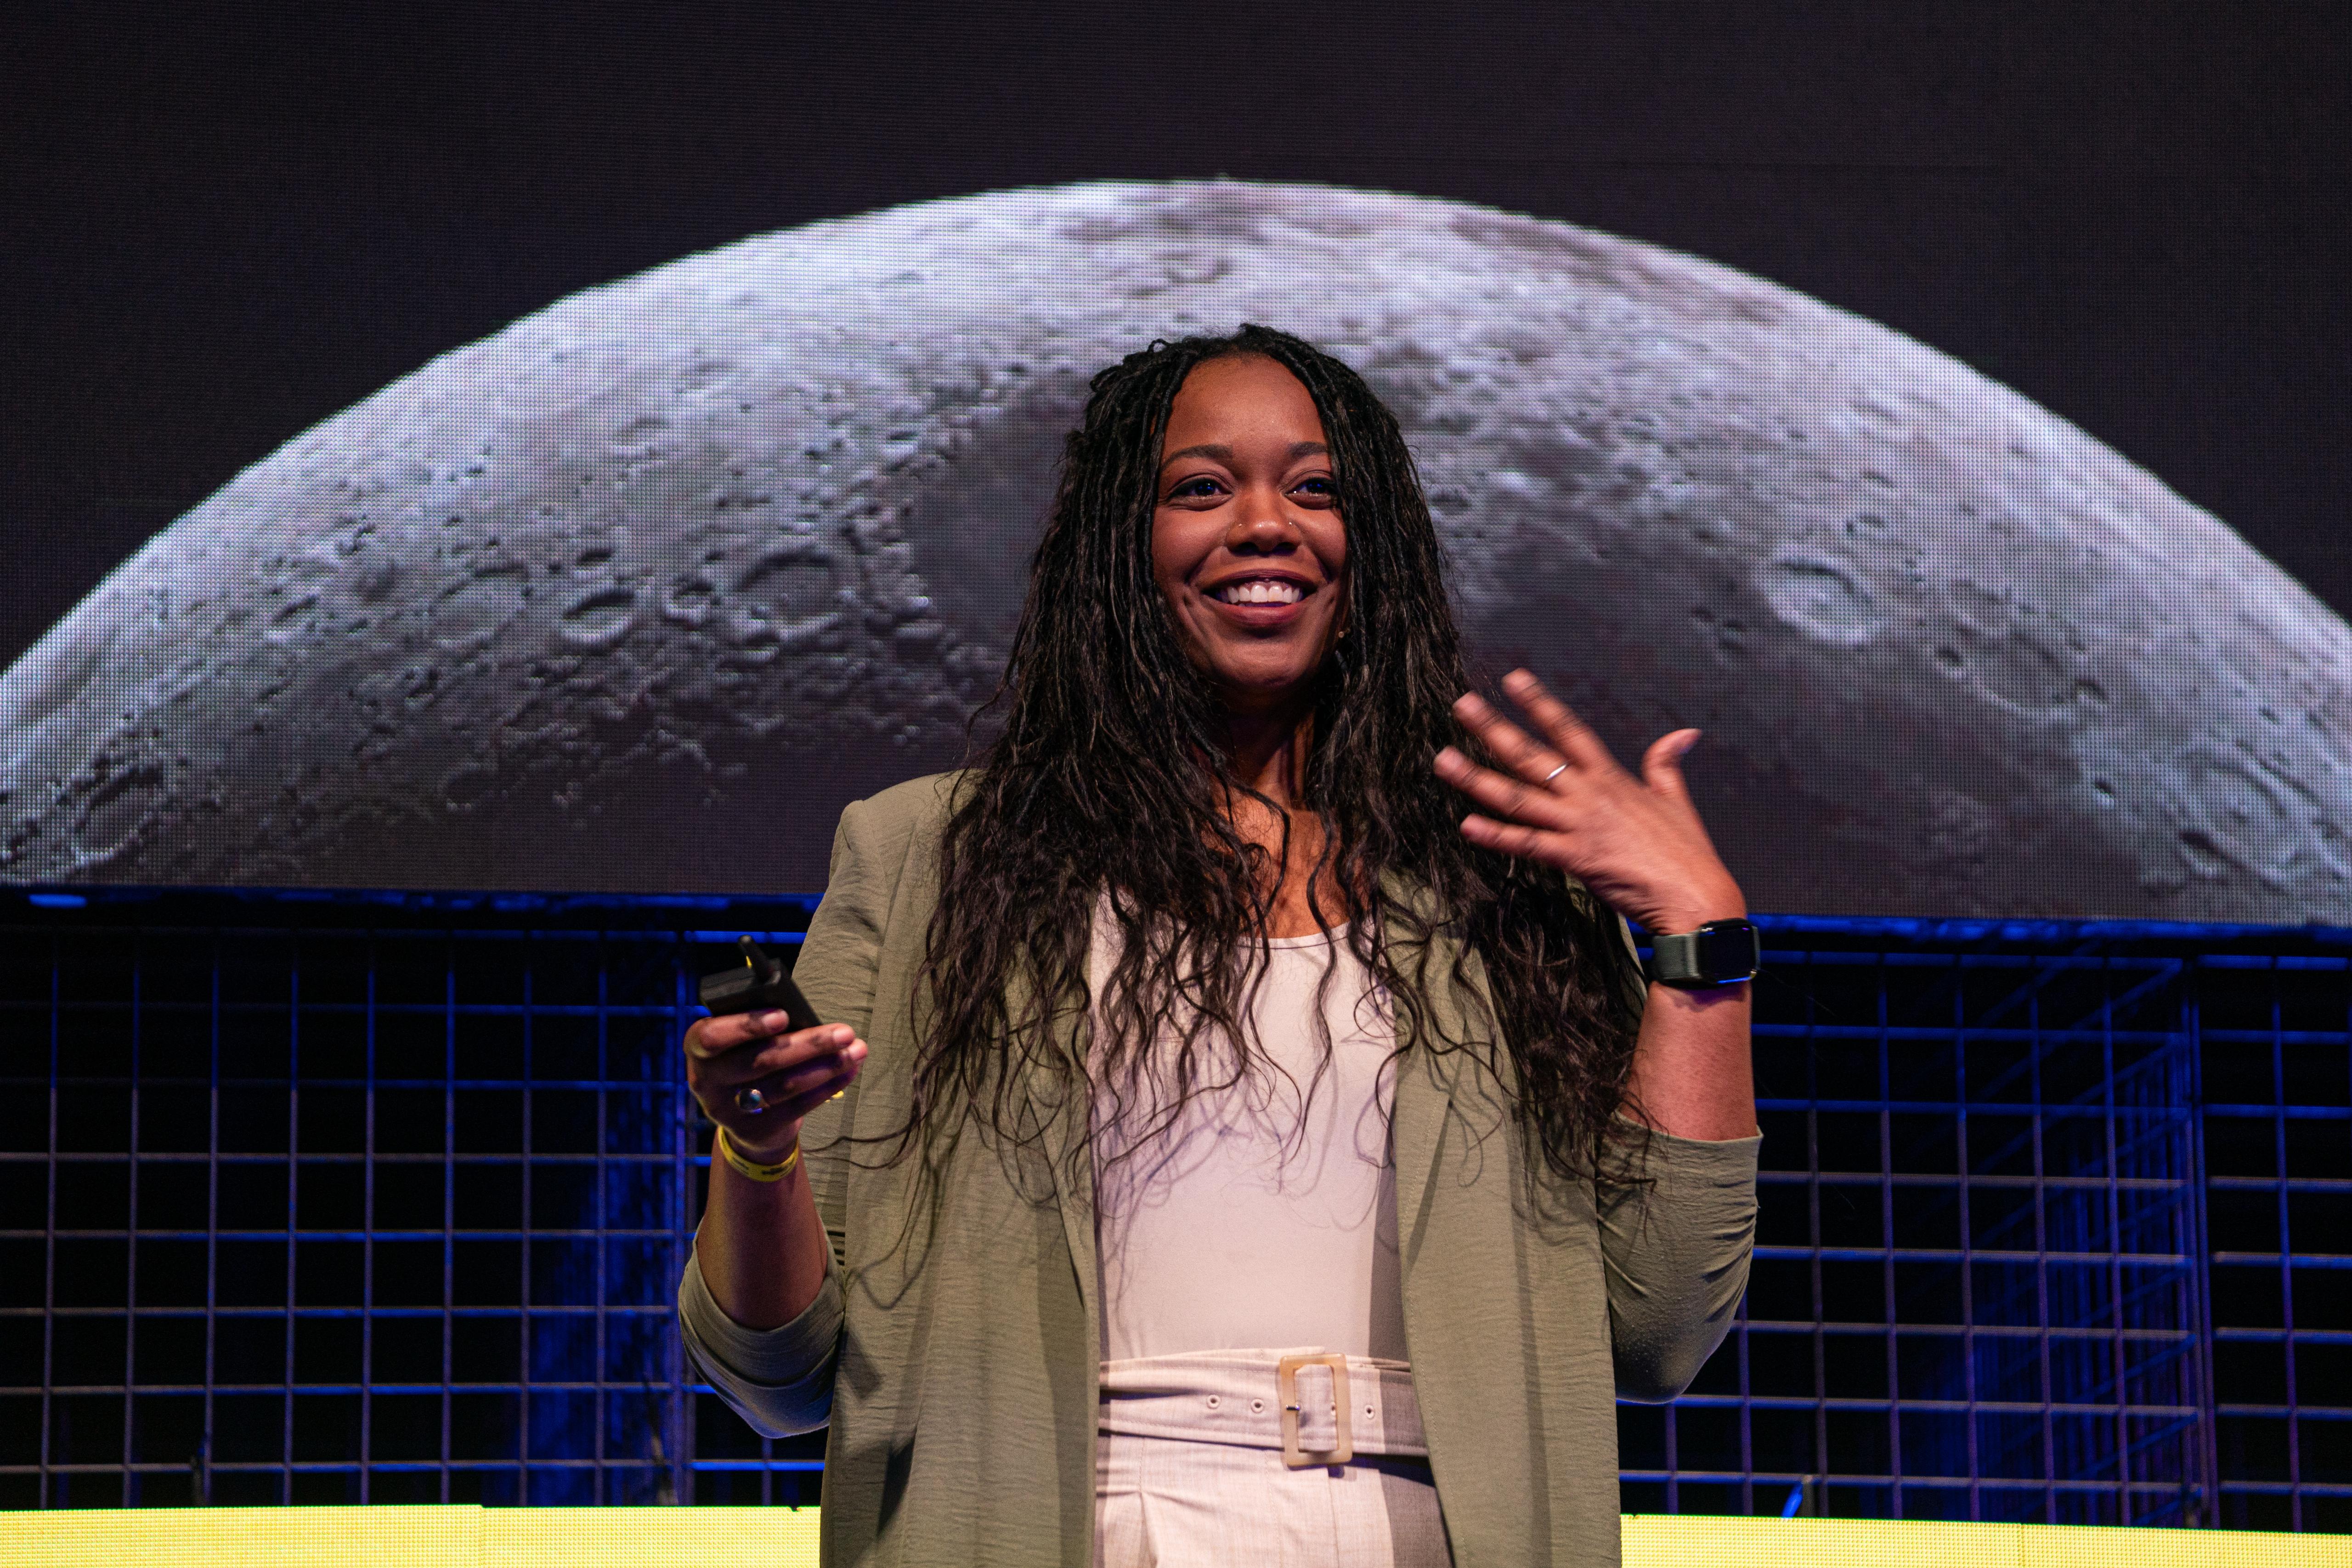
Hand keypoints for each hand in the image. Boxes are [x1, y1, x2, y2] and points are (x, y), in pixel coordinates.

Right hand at [684, 1012, 867, 1163]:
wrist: (742, 1115)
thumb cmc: (748, 1057)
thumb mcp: (741, 1040)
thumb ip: (760, 1026)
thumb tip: (805, 1015)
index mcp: (698, 1050)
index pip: (711, 1037)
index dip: (746, 1026)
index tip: (783, 1015)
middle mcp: (707, 1081)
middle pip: (761, 1061)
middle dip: (809, 1044)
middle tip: (845, 1032)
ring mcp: (729, 1111)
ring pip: (784, 1085)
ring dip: (826, 1066)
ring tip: (856, 1050)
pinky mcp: (754, 1130)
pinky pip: (797, 1106)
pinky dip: (827, 1086)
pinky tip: (849, 1071)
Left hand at [1434, 669, 1744, 936]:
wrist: (1696, 897)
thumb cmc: (1687, 853)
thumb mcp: (1676, 800)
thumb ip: (1667, 765)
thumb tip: (1684, 734)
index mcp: (1611, 778)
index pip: (1569, 730)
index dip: (1540, 703)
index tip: (1513, 679)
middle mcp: (1589, 796)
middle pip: (1532, 755)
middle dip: (1494, 728)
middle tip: (1462, 705)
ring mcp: (1579, 826)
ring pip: (1518, 797)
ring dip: (1476, 778)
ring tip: (1444, 760)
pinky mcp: (1575, 859)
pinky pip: (1528, 844)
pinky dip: (1496, 836)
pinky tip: (1467, 825)